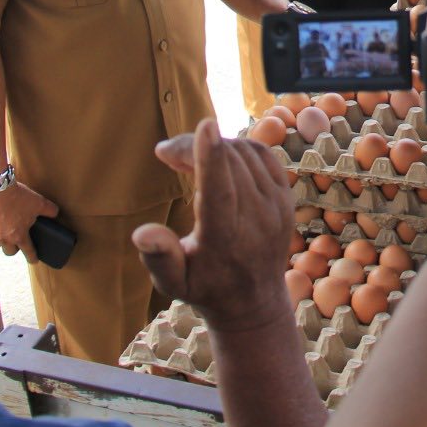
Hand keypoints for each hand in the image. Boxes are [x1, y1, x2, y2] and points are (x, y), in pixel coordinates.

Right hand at [0, 181, 57, 262]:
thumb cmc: (17, 197)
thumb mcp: (39, 203)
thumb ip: (50, 210)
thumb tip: (55, 213)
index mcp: (19, 236)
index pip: (28, 251)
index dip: (32, 257)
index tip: (34, 261)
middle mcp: (4, 238)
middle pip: (9, 252)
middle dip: (14, 250)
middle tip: (17, 243)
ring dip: (0, 242)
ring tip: (2, 235)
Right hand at [132, 120, 294, 328]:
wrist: (253, 301)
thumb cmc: (205, 287)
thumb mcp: (173, 282)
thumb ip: (159, 256)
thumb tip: (141, 233)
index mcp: (226, 239)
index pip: (221, 190)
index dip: (211, 157)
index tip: (205, 125)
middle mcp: (257, 219)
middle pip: (229, 163)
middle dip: (195, 147)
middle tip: (168, 153)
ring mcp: (276, 206)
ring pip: (245, 154)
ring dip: (215, 146)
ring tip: (188, 158)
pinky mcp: (285, 196)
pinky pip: (262, 155)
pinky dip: (237, 148)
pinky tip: (217, 158)